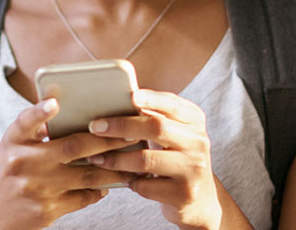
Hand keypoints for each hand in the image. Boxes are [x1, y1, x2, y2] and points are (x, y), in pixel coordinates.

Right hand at [0, 98, 139, 228]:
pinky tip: (109, 184)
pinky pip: (83, 197)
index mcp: (14, 142)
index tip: (55, 104)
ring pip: (87, 176)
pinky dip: (99, 190)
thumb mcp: (14, 147)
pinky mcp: (47, 209)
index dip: (40, 112)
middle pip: (72, 148)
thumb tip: (67, 108)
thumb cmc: (11, 173)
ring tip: (132, 162)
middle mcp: (23, 163)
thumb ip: (35, 129)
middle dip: (107, 140)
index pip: (25, 122)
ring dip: (114, 169)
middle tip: (130, 134)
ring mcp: (37, 188)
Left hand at [84, 90, 224, 229]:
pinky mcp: (184, 194)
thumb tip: (112, 102)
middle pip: (156, 127)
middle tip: (95, 127)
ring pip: (145, 160)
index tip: (130, 96)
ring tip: (96, 158)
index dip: (151, 98)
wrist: (200, 199)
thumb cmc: (175, 158)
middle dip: (121, 126)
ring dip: (115, 159)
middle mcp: (198, 142)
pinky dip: (128, 181)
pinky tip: (120, 179)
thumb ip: (153, 117)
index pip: (172, 104)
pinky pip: (145, 186)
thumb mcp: (173, 134)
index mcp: (194, 120)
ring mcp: (193, 169)